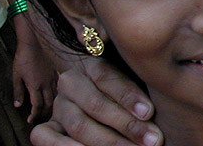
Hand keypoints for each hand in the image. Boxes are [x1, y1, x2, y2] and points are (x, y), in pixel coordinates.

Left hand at [11, 22, 58, 123]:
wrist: (33, 42)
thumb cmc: (23, 58)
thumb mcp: (16, 76)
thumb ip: (18, 92)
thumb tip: (18, 105)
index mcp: (35, 86)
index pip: (37, 106)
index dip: (34, 115)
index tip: (30, 120)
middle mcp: (46, 84)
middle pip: (49, 103)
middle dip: (44, 113)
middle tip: (38, 117)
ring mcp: (53, 77)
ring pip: (56, 95)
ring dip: (52, 105)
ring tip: (48, 109)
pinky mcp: (56, 71)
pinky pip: (59, 85)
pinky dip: (58, 93)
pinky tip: (56, 94)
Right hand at [35, 57, 161, 145]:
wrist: (96, 103)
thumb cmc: (125, 94)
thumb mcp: (130, 81)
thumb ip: (138, 86)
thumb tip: (158, 101)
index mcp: (92, 64)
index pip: (107, 77)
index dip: (128, 95)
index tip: (150, 112)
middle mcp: (71, 83)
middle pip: (96, 104)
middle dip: (127, 125)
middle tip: (152, 139)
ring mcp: (58, 107)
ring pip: (79, 125)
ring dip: (109, 142)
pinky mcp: (45, 129)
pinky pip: (47, 139)